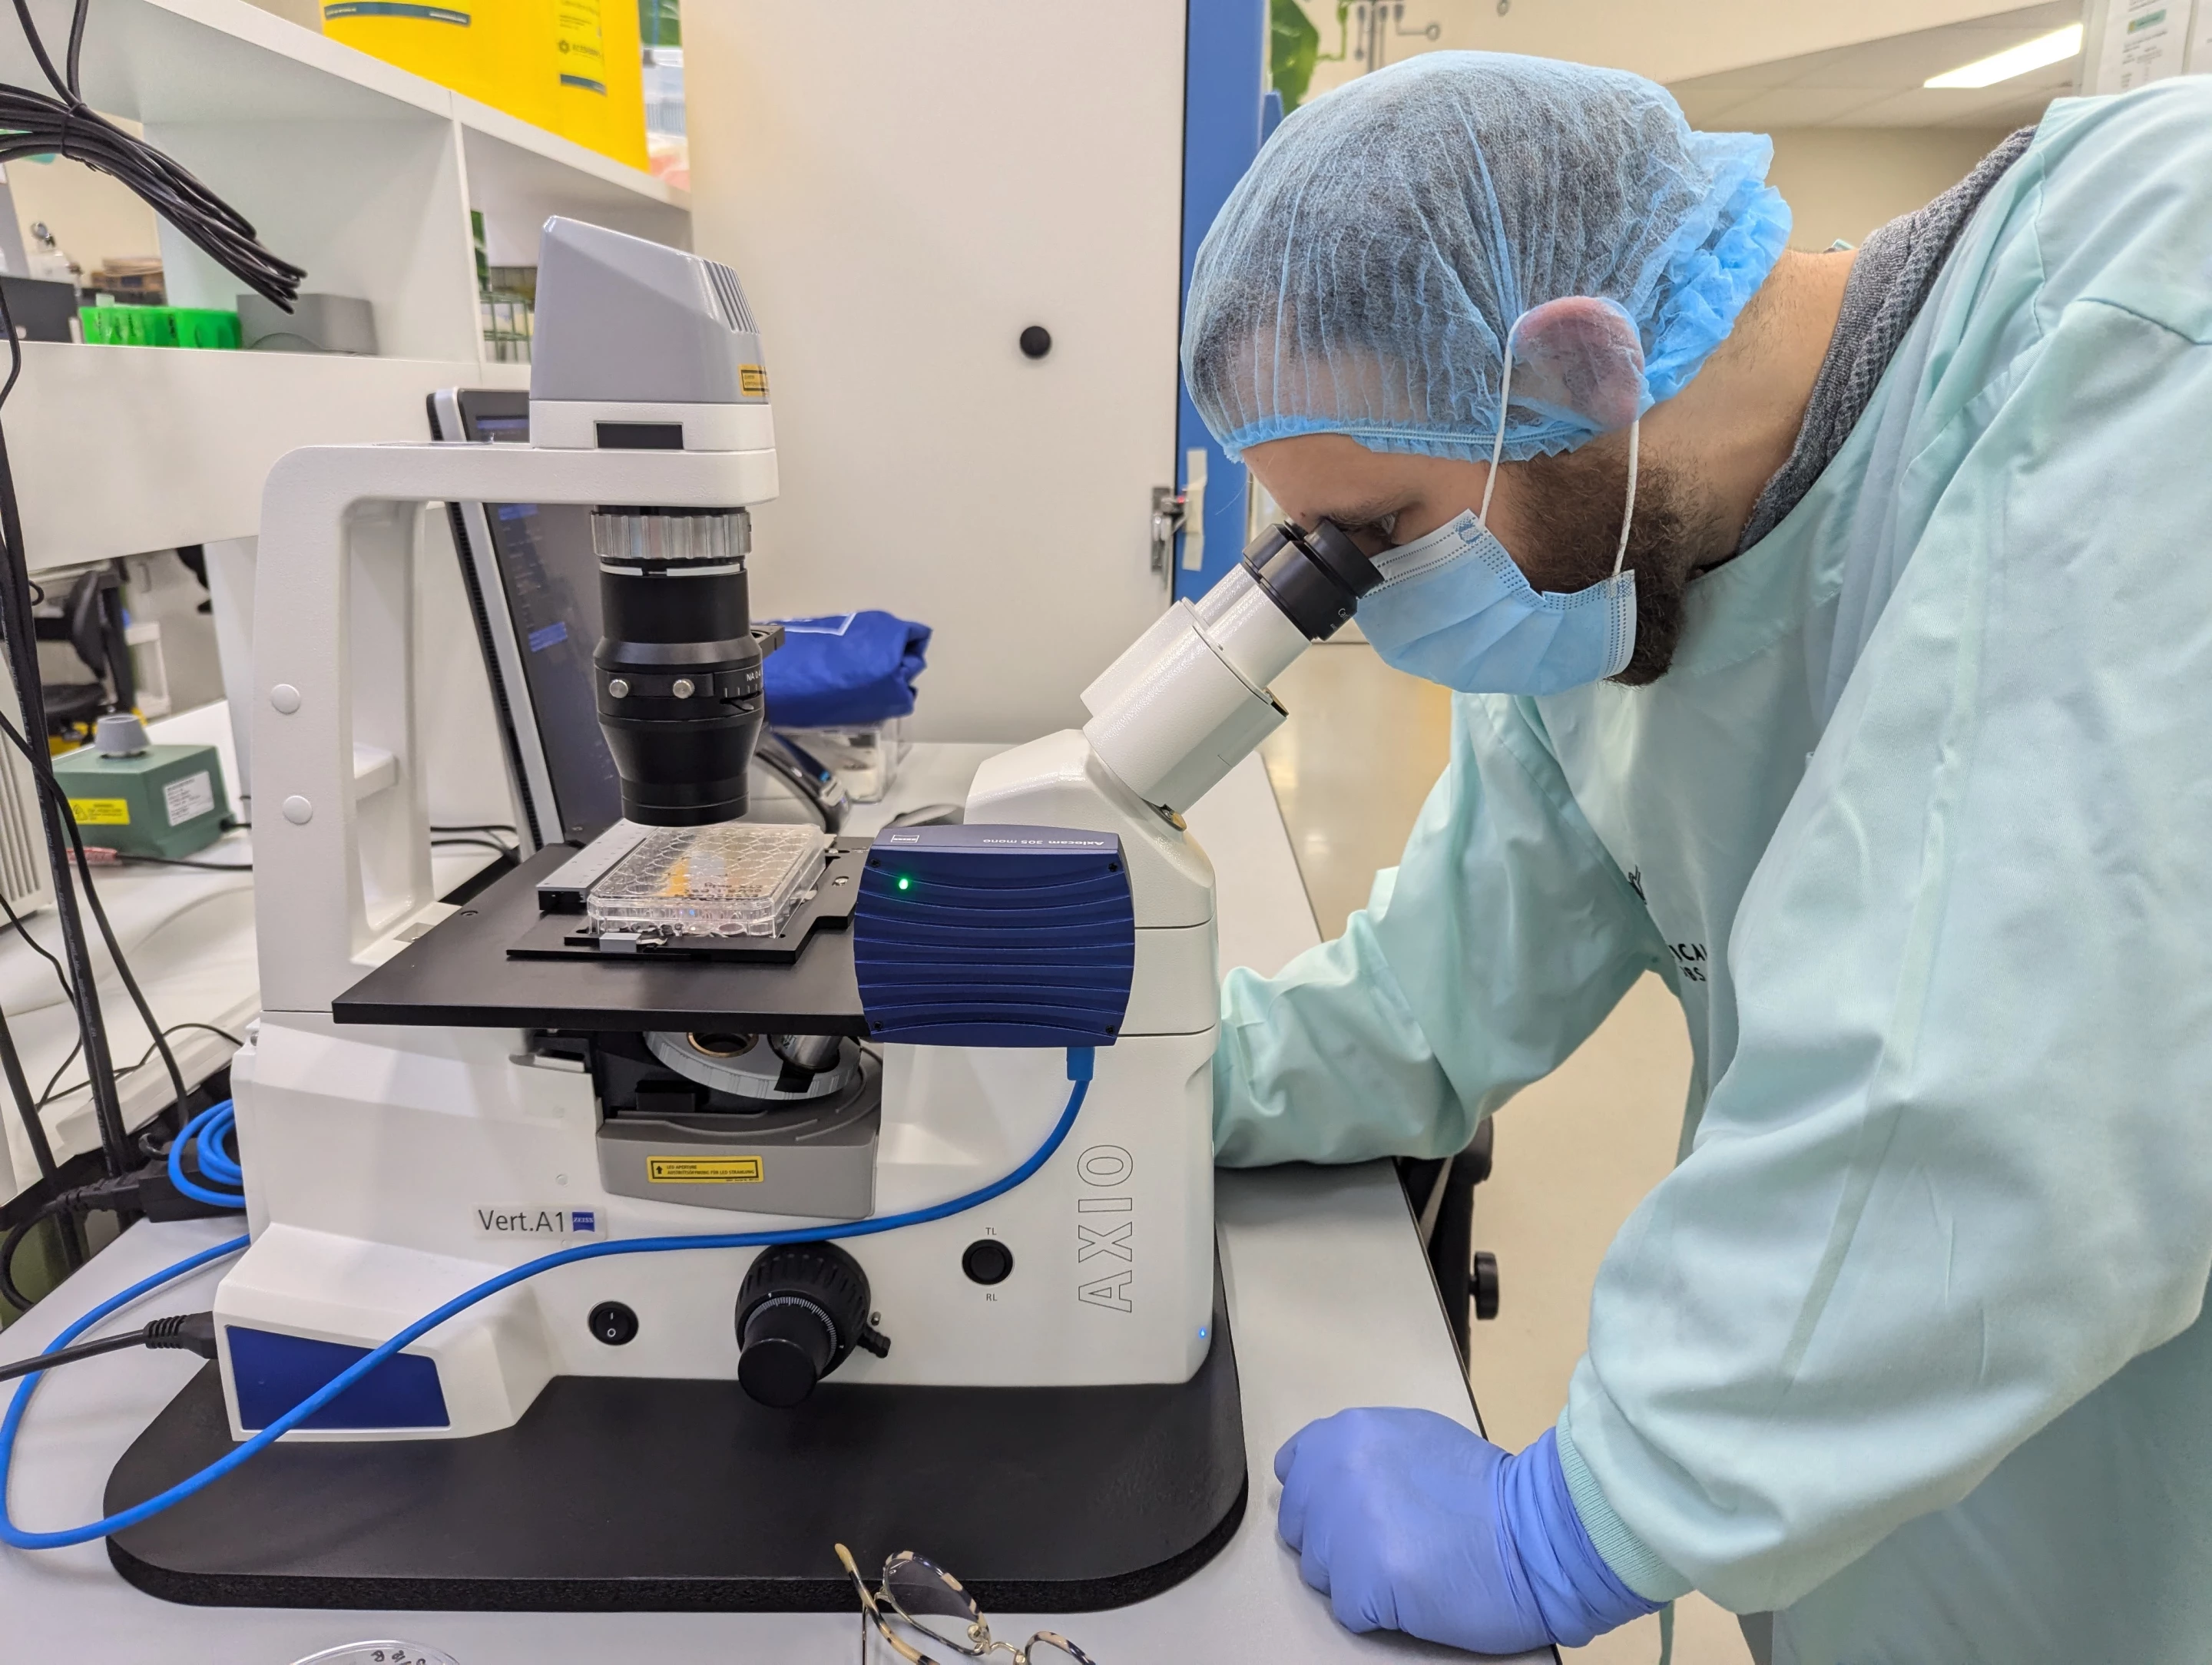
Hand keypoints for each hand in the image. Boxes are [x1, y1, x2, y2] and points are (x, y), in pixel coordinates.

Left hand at [1274, 1408, 1655, 1652]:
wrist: (1535, 1532)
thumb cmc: (1483, 1487)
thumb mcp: (1413, 1436)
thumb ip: (1362, 1451)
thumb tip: (1328, 1477)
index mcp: (1344, 1434)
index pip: (1293, 1471)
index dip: (1318, 1497)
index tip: (1349, 1511)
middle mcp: (1333, 1476)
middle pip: (1300, 1527)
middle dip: (1334, 1540)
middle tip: (1387, 1543)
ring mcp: (1345, 1531)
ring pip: (1319, 1572)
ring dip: (1355, 1577)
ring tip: (1408, 1564)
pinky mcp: (1363, 1584)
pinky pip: (1348, 1610)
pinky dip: (1378, 1611)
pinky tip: (1415, 1591)